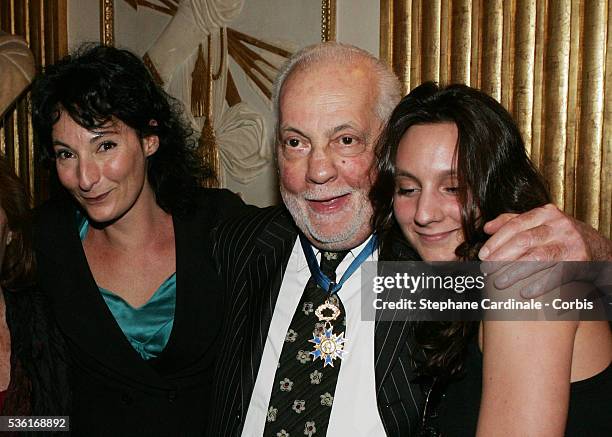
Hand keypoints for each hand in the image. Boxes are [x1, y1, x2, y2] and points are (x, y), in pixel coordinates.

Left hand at [478, 204, 611, 296]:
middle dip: (501, 257)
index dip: (496, 241)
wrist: (599, 249)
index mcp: (545, 213)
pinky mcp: (580, 261)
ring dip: (514, 272)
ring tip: (498, 282)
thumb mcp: (540, 223)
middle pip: (523, 240)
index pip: (515, 225)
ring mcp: (570, 243)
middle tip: (485, 269)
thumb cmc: (560, 236)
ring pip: (536, 258)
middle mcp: (558, 225)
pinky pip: (555, 275)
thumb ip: (512, 221)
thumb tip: (486, 228)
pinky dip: (539, 285)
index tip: (482, 254)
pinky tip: (524, 293)